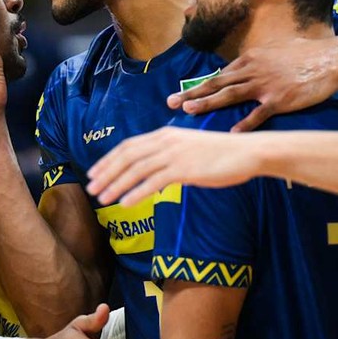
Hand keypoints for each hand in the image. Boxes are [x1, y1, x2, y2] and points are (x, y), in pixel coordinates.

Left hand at [86, 127, 263, 205]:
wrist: (246, 152)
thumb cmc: (220, 153)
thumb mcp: (189, 148)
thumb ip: (169, 155)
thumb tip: (153, 172)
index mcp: (165, 135)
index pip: (128, 146)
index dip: (108, 160)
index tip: (94, 173)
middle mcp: (166, 141)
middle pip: (127, 156)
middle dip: (106, 173)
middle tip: (91, 189)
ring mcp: (175, 154)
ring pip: (137, 170)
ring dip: (116, 184)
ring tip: (103, 199)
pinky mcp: (186, 169)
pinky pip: (155, 182)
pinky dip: (137, 192)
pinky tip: (126, 203)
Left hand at [167, 37, 337, 131]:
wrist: (332, 58)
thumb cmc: (306, 55)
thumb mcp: (276, 52)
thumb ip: (257, 63)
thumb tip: (243, 71)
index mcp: (250, 59)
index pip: (220, 75)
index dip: (200, 85)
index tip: (182, 93)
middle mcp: (253, 70)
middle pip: (216, 83)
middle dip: (192, 92)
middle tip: (171, 102)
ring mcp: (265, 84)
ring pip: (230, 94)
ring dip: (208, 103)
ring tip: (189, 111)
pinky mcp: (279, 99)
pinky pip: (258, 114)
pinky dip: (244, 124)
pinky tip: (231, 133)